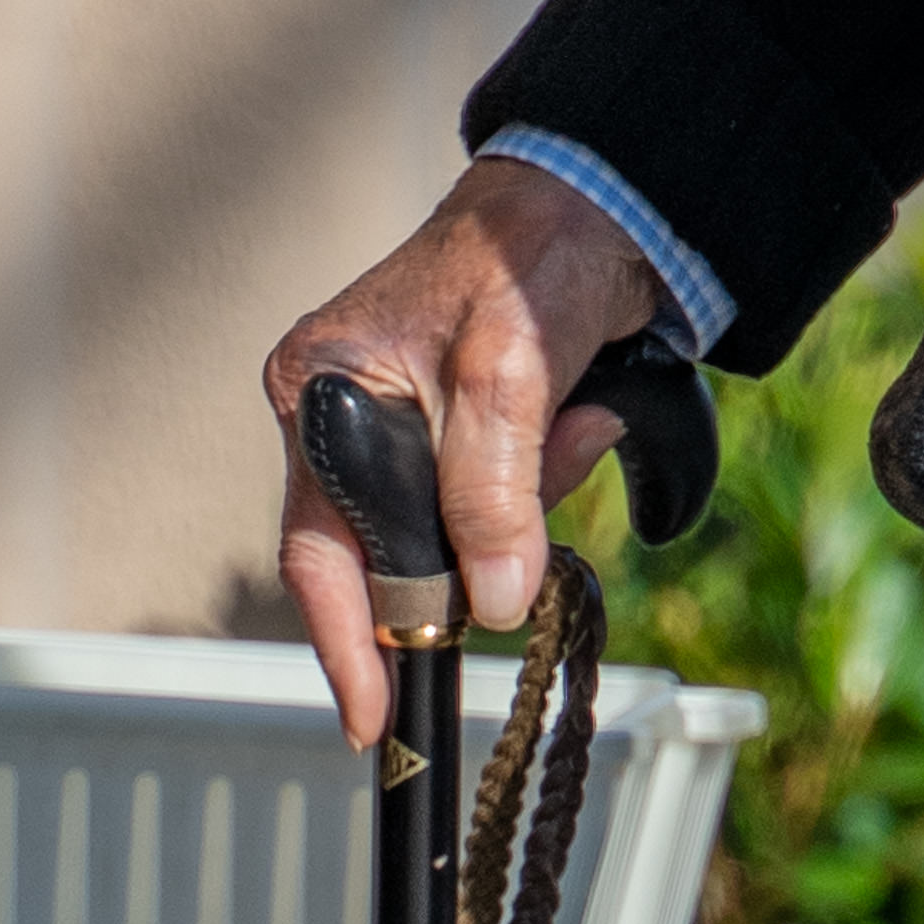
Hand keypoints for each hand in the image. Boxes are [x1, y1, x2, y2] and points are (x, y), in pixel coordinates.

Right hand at [264, 158, 662, 747]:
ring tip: (578, 414)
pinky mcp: (458, 431)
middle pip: (395, 547)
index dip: (347, 640)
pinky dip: (542, 480)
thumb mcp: (510, 371)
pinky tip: (582, 413)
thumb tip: (490, 601)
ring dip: (527, 503)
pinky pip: (494, 503)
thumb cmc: (533, 257)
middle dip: (479, 544)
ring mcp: (399, 425)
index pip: (319, 546)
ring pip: (457, 532)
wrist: (604, 203)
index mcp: (319, 387)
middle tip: (551, 473)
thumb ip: (492, 487)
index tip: (373, 719)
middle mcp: (342, 412)